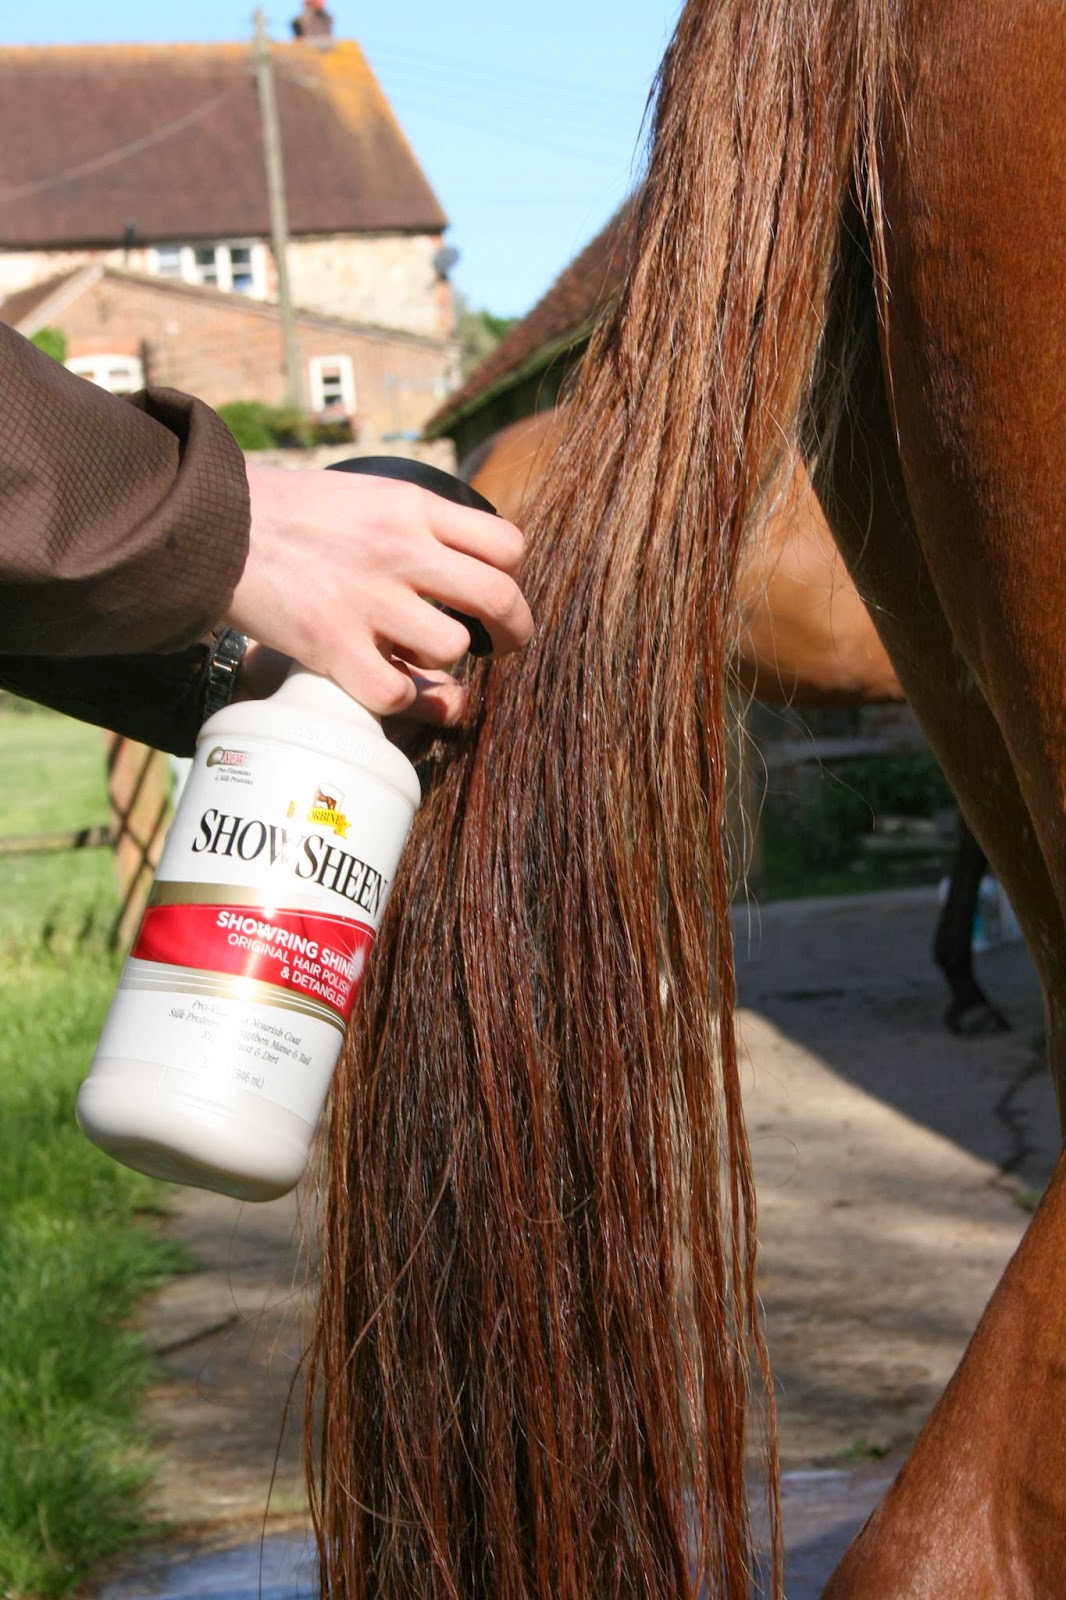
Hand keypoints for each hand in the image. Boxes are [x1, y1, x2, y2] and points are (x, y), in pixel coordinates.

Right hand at [228, 464, 533, 722]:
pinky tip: (388, 684)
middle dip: (513, 633)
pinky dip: (401, 699)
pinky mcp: (331, 645)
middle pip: (498, 600)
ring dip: (443, 661)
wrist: (213, 521)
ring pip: (452, 649)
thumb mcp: (366, 492)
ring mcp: (367, 600)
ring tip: (417, 654)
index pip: (507, 546)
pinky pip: (396, 693)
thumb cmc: (289, 510)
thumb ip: (418, 522)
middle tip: (503, 647)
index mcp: (412, 507)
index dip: (512, 578)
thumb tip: (465, 561)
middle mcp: (400, 550)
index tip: (495, 595)